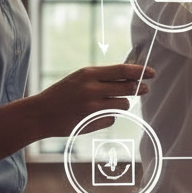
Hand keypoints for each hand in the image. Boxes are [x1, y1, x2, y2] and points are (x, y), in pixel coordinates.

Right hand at [30, 64, 153, 136]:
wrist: (40, 114)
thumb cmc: (62, 94)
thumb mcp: (80, 78)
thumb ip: (103, 77)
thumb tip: (131, 77)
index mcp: (88, 74)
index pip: (122, 70)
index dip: (140, 71)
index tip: (151, 72)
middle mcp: (92, 89)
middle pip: (128, 88)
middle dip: (140, 88)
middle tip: (145, 88)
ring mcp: (94, 107)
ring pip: (123, 104)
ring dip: (121, 103)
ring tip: (106, 102)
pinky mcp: (94, 122)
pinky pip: (113, 118)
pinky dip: (109, 116)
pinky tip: (94, 115)